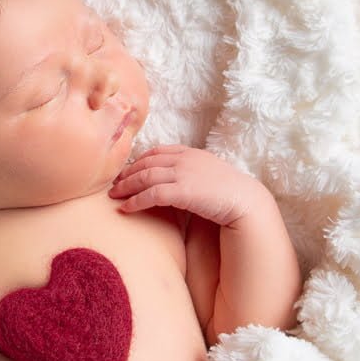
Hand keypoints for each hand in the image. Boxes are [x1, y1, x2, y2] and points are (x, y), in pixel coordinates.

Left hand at [109, 145, 265, 226]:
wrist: (245, 201)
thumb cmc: (229, 193)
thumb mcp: (208, 174)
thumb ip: (190, 173)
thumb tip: (176, 184)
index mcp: (190, 153)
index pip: (157, 151)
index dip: (138, 161)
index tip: (126, 171)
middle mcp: (184, 159)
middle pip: (146, 163)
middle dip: (126, 174)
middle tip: (113, 185)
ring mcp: (183, 173)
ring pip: (145, 177)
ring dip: (126, 187)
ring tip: (113, 197)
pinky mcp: (182, 191)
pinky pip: (151, 194)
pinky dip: (135, 201)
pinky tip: (126, 209)